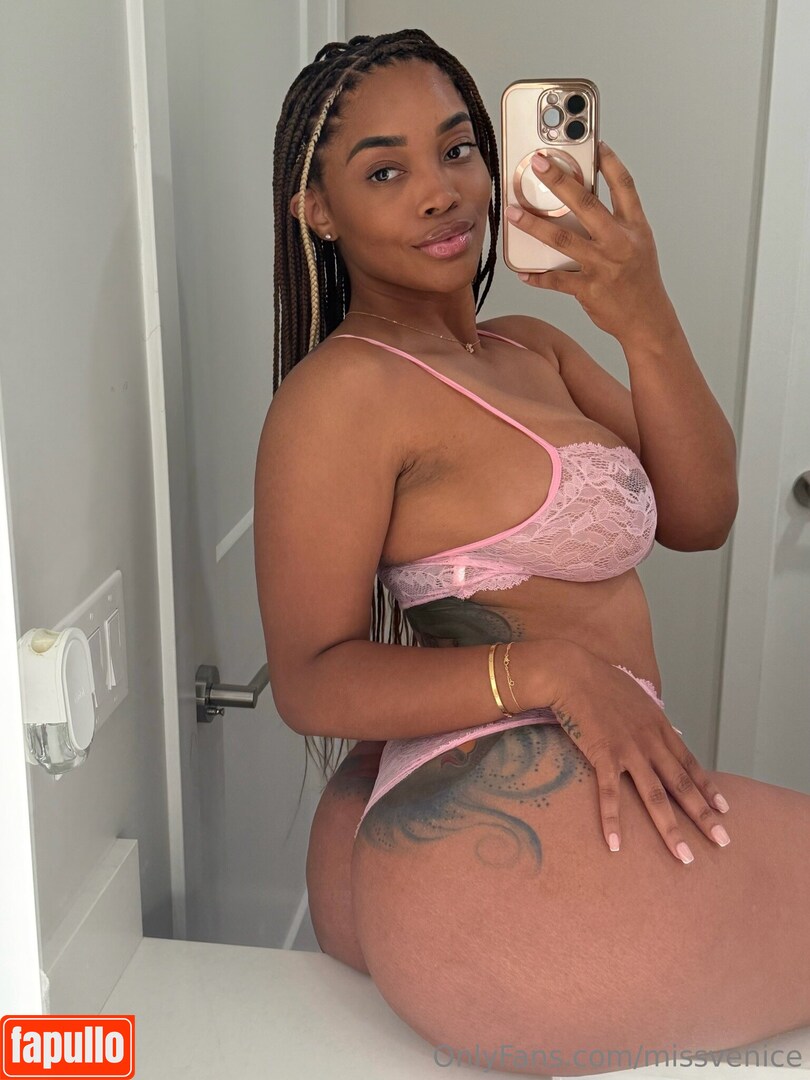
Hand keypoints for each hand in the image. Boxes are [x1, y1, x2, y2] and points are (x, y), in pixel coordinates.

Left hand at [506, 141, 678, 343]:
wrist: (648, 320)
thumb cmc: (640, 280)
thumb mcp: (639, 243)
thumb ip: (616, 220)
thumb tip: (583, 198)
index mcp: (635, 227)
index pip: (624, 185)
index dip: (609, 161)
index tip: (594, 143)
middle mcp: (619, 242)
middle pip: (586, 204)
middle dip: (559, 181)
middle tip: (538, 164)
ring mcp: (603, 266)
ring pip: (562, 240)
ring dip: (534, 225)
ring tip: (513, 213)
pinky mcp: (588, 289)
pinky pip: (556, 280)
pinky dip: (538, 277)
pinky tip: (523, 271)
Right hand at [548, 644, 731, 862]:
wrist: (573, 673)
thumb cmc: (600, 682)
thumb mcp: (637, 697)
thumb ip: (652, 719)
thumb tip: (667, 732)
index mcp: (658, 727)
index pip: (690, 764)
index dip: (708, 788)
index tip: (723, 809)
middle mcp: (650, 742)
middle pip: (681, 785)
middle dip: (703, 816)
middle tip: (722, 841)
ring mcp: (628, 750)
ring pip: (655, 796)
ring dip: (670, 829)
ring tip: (684, 856)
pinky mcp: (603, 755)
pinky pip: (609, 794)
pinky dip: (613, 820)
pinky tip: (616, 844)